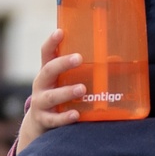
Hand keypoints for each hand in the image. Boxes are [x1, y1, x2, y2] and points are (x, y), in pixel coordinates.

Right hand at [15, 29, 85, 153]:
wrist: (40, 124)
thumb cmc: (60, 96)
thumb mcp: (66, 81)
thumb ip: (85, 71)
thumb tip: (114, 58)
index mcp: (47, 72)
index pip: (46, 53)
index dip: (51, 42)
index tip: (60, 32)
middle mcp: (41, 85)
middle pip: (48, 71)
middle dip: (63, 64)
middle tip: (79, 58)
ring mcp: (40, 103)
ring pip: (51, 96)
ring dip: (67, 92)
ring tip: (82, 89)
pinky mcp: (43, 120)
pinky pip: (54, 119)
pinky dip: (64, 117)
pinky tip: (76, 115)